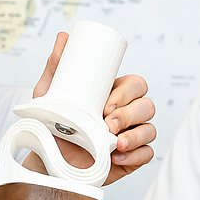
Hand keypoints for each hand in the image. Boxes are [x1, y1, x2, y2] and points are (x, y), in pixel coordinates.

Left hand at [33, 31, 156, 183]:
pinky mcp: (133, 159)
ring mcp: (133, 137)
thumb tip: (64, 36)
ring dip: (135, 136)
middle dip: (129, 114)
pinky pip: (147, 154)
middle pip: (147, 105)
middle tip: (108, 124)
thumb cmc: (52, 128)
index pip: (136, 85)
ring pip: (150, 129)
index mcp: (115, 95)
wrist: (48, 163)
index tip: (107, 104)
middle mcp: (128, 115)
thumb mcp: (50, 96)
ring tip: (114, 144)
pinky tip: (118, 157)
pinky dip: (135, 155)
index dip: (127, 93)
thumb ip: (57, 67)